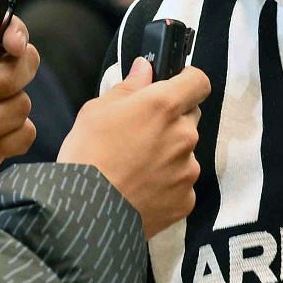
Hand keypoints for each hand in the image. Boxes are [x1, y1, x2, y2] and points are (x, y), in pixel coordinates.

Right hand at [58, 58, 208, 236]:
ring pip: (185, 153)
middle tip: (142, 133)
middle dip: (172, 121)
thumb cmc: (86, 155)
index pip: (198, 82)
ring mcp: (188, 170)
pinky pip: (181, 184)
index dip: (188, 81)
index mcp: (164, 106)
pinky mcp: (186, 200)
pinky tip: (141, 189)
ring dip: (169, 155)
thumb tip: (145, 69)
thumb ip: (128, 87)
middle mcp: (184, 135)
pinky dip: (166, 185)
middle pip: (189, 118)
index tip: (176, 85)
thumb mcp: (97, 111)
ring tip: (136, 168)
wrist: (84, 213)